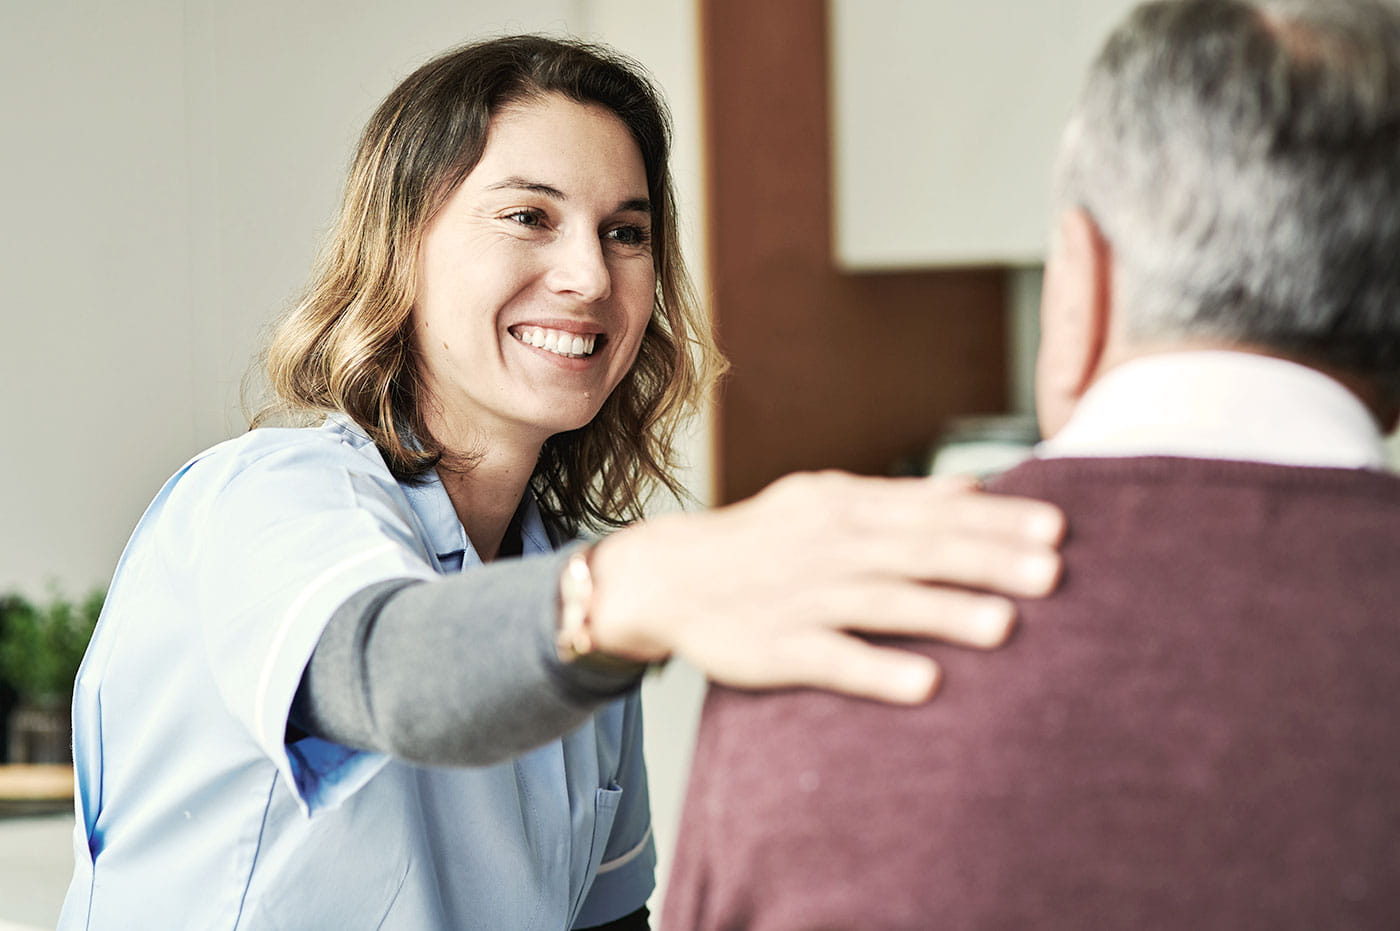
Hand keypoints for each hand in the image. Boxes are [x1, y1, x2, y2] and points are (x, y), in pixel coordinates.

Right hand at [586, 471, 1063, 703]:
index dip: (995, 521)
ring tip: (1005, 625)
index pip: (931, 511)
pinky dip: (877, 669)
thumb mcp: (825, 500)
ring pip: (881, 602)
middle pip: (916, 551)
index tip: (1056, 528)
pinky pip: (831, 658)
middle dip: (986, 560)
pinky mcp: (775, 647)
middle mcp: (827, 546)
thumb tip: (979, 488)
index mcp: (844, 506)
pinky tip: (925, 684)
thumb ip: (902, 498)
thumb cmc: (763, 539)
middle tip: (1052, 573)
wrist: (668, 576)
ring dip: (943, 612)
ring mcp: (801, 597)